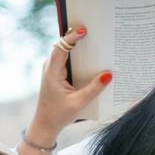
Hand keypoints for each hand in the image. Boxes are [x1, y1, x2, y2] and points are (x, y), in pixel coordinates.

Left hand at [30, 25, 111, 140]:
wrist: (45, 125)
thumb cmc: (59, 115)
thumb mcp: (79, 102)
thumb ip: (94, 88)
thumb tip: (109, 74)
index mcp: (53, 72)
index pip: (61, 47)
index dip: (72, 36)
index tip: (84, 30)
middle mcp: (50, 67)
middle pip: (62, 45)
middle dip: (75, 36)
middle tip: (91, 29)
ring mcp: (51, 69)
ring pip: (63, 50)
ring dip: (75, 44)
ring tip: (91, 38)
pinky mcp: (55, 73)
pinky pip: (64, 58)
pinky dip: (75, 53)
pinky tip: (87, 56)